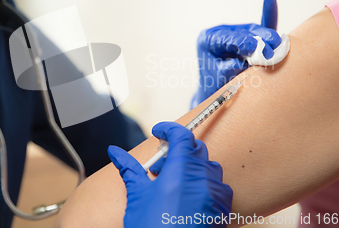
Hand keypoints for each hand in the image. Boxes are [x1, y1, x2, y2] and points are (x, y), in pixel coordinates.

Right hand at [108, 122, 232, 227]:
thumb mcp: (137, 197)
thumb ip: (129, 169)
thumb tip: (115, 152)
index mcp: (181, 171)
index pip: (182, 135)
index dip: (169, 129)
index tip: (159, 132)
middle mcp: (203, 178)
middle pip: (196, 148)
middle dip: (178, 150)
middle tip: (160, 164)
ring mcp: (216, 194)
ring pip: (208, 166)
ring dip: (191, 167)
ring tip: (173, 182)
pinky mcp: (223, 208)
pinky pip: (217, 185)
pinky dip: (202, 183)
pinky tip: (186, 197)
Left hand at [190, 0, 280, 108]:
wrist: (215, 92)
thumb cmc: (213, 86)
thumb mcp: (217, 79)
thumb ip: (226, 70)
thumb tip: (240, 64)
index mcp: (207, 40)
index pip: (227, 39)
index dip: (243, 42)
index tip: (256, 48)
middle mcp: (220, 33)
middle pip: (243, 32)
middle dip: (259, 38)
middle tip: (273, 46)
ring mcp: (234, 33)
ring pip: (254, 31)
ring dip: (267, 37)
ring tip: (278, 44)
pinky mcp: (247, 36)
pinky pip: (259, 27)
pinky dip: (267, 15)